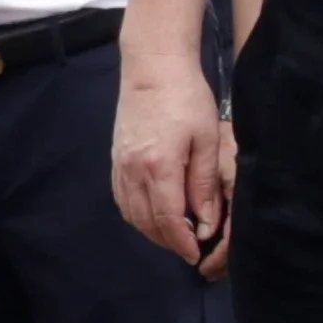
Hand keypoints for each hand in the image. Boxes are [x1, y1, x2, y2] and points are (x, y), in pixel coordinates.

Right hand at [115, 70, 235, 273]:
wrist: (152, 67)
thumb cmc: (187, 98)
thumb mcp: (207, 140)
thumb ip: (204, 184)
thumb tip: (207, 222)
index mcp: (159, 167)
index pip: (168, 220)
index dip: (182, 242)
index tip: (196, 254)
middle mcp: (133, 171)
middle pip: (146, 222)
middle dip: (168, 241)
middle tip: (189, 246)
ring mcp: (120, 164)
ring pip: (131, 213)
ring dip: (151, 230)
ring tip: (174, 233)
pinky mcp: (115, 157)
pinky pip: (121, 198)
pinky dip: (136, 213)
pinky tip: (153, 213)